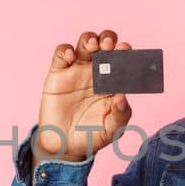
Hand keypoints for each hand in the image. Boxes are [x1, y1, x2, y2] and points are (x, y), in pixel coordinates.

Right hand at [33, 30, 133, 162]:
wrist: (64, 146)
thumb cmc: (91, 136)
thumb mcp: (111, 130)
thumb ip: (121, 115)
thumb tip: (123, 97)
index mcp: (113, 81)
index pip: (122, 59)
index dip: (125, 52)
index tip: (126, 50)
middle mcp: (97, 71)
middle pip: (104, 45)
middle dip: (108, 39)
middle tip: (109, 45)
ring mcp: (77, 70)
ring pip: (84, 44)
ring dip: (90, 39)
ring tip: (93, 46)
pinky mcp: (58, 73)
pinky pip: (61, 54)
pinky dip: (66, 50)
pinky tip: (71, 57)